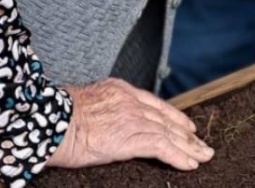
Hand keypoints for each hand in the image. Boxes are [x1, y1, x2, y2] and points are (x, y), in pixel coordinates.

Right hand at [47, 78, 212, 171]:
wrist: (51, 121)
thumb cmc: (58, 117)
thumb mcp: (85, 103)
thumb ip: (103, 109)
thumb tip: (107, 121)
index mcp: (119, 90)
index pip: (154, 104)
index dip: (174, 116)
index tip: (187, 125)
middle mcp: (130, 101)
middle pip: (166, 118)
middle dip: (187, 133)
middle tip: (202, 144)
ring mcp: (132, 118)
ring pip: (169, 133)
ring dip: (188, 147)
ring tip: (202, 157)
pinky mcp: (131, 138)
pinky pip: (162, 148)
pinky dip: (178, 157)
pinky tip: (189, 164)